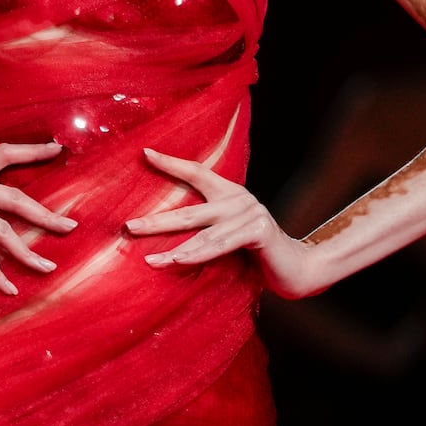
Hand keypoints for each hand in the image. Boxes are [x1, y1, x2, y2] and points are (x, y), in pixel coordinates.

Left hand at [127, 148, 320, 296]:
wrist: (297, 271)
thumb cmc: (260, 257)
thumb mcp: (231, 238)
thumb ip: (209, 231)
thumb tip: (170, 238)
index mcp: (230, 195)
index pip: (198, 173)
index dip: (172, 164)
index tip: (146, 154)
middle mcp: (239, 199)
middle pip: (189, 211)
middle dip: (156, 221)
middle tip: (129, 226)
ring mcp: (249, 213)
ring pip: (201, 234)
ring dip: (172, 249)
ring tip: (149, 259)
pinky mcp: (257, 230)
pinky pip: (219, 245)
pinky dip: (197, 255)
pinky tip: (177, 261)